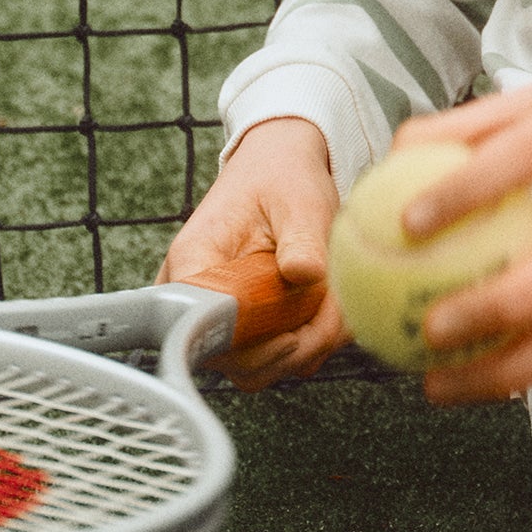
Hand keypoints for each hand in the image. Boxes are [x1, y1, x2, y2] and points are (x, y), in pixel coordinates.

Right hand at [159, 116, 346, 389]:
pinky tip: (332, 314)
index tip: (292, 337)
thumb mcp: (298, 200)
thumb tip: (305, 275)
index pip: (200, 325)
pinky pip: (272, 354)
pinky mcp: (246, 323)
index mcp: (194, 261)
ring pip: (254, 364)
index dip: (247, 346)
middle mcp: (196, 294)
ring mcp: (219, 312)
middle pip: (229, 358)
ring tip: (338, 313)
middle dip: (287, 353)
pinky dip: (307, 344)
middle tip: (331, 327)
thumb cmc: (283, 178)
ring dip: (303, 350)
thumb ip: (301, 240)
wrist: (282, 167)